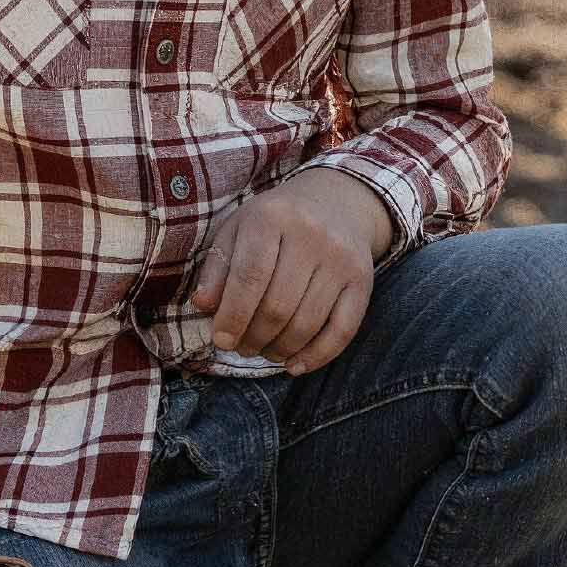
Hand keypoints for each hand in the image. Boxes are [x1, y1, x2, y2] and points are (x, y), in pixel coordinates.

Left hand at [190, 167, 392, 375]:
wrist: (336, 202)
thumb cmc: (276, 222)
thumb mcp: (238, 230)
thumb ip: (217, 267)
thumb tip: (203, 306)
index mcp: (271, 217)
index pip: (249, 277)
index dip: (232, 316)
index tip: (220, 340)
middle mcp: (311, 235)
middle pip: (278, 305)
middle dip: (254, 337)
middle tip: (242, 347)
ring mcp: (341, 258)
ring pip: (307, 322)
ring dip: (280, 349)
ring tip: (264, 351)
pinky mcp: (363, 279)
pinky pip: (342, 330)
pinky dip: (316, 356)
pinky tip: (295, 365)